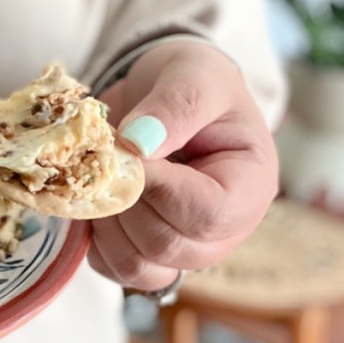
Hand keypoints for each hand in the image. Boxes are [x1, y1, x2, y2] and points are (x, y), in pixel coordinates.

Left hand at [88, 40, 278, 289]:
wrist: (165, 91)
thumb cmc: (193, 80)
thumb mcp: (194, 73)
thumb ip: (175, 104)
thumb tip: (139, 143)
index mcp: (249, 186)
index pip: (208, 215)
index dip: (161, 188)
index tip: (132, 148)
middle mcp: (223, 230)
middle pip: (168, 246)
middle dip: (128, 200)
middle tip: (112, 155)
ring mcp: (184, 249)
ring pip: (137, 266)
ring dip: (106, 222)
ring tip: (105, 175)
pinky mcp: (147, 255)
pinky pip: (113, 269)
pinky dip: (94, 238)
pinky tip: (98, 197)